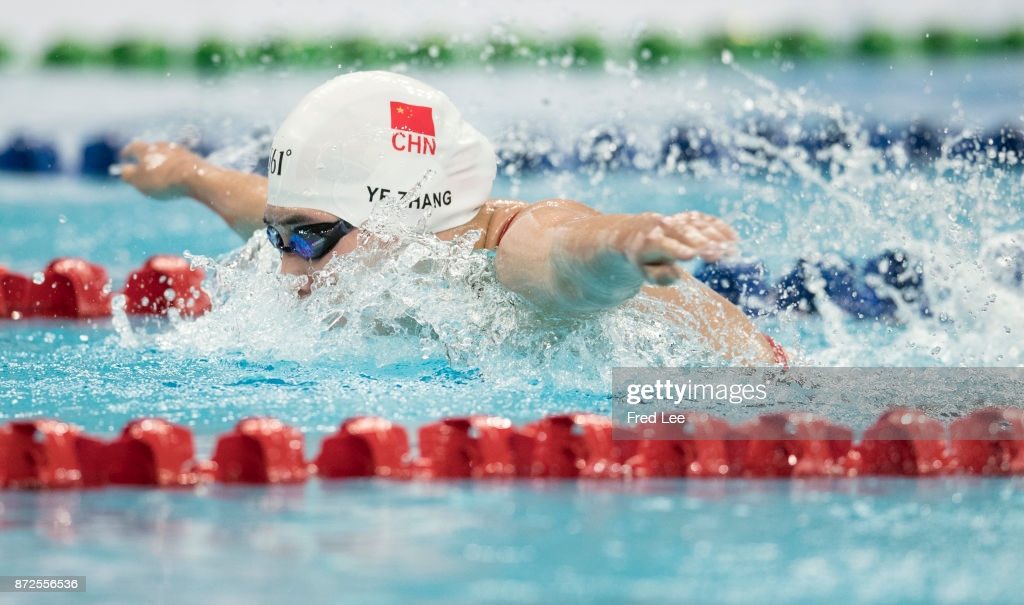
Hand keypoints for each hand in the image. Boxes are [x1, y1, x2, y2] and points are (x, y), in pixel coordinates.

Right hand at [119, 141, 204, 199]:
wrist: (198, 178)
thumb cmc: (165, 180)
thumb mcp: (139, 181)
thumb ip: (128, 175)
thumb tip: (126, 171)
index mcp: (148, 149)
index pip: (133, 147)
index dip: (127, 153)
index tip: (124, 157)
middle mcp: (164, 146)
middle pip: (153, 148)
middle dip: (148, 157)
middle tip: (144, 165)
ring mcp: (181, 151)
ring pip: (169, 155)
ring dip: (163, 162)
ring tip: (162, 173)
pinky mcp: (195, 160)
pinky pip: (182, 164)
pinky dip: (177, 169)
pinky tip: (179, 178)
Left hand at [616, 211, 737, 284]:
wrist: (638, 233)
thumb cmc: (644, 259)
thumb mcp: (646, 272)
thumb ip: (659, 276)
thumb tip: (676, 274)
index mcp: (649, 242)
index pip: (663, 245)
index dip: (677, 250)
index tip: (692, 256)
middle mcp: (663, 226)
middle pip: (683, 232)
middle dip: (700, 242)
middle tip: (716, 254)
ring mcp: (678, 219)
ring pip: (698, 225)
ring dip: (715, 236)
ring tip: (731, 251)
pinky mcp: (690, 217)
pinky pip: (707, 220)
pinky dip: (720, 228)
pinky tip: (733, 240)